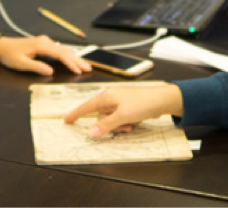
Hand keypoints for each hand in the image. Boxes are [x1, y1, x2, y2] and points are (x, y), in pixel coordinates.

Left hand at [0, 35, 91, 75]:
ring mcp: (45, 42)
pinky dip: (68, 55)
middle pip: (65, 51)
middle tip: (88, 68)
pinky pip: (59, 50)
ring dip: (74, 57)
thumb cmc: (9, 55)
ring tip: (84, 65)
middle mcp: (45, 42)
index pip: (60, 55)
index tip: (78, 71)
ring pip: (63, 50)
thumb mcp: (21, 63)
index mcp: (41, 46)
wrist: (2, 46)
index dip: (70, 63)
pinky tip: (72, 59)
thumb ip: (36, 67)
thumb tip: (50, 71)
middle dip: (78, 60)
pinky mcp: (43, 44)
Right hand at [63, 84, 181, 137]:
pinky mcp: (126, 105)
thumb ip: (105, 125)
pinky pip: (119, 117)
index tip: (66, 120)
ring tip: (130, 125)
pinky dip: (124, 122)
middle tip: (123, 127)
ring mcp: (119, 101)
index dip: (76, 114)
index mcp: (106, 97)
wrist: (161, 99)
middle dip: (109, 125)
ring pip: (110, 118)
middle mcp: (110, 97)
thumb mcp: (122, 117)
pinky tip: (133, 122)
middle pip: (100, 116)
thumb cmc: (141, 104)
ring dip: (118, 125)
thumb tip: (90, 132)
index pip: (86, 106)